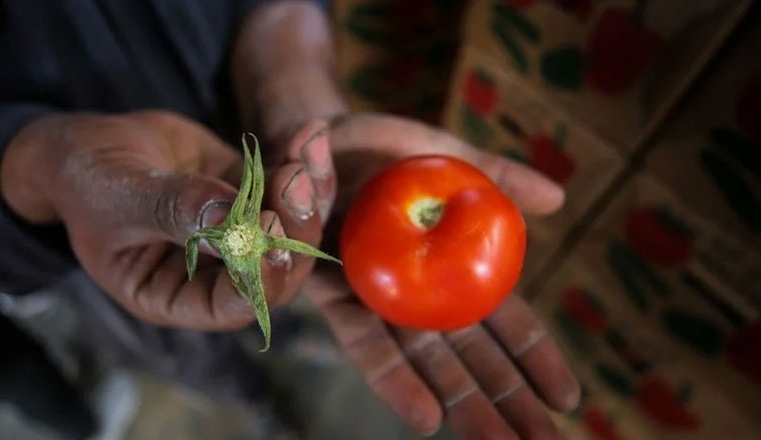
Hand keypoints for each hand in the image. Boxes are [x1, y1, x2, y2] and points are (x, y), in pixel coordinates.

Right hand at [0, 111, 334, 330]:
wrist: (86, 145)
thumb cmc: (86, 182)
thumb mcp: (118, 198)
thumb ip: (175, 210)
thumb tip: (237, 225)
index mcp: (173, 295)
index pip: (229, 304)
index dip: (258, 277)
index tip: (272, 233)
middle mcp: (213, 272)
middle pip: (273, 267)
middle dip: (293, 227)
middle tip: (297, 182)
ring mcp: (236, 233)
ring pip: (288, 227)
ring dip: (307, 192)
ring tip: (308, 150)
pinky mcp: (246, 195)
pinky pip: (282, 188)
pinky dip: (299, 163)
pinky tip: (310, 133)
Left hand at [305, 113, 578, 438]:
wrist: (313, 136)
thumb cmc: (383, 148)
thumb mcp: (447, 155)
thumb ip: (497, 176)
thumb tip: (559, 198)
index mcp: (456, 265)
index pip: (506, 323)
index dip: (536, 360)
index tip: (567, 400)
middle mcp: (422, 294)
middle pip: (471, 358)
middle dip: (507, 403)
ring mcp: (382, 302)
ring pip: (427, 365)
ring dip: (463, 406)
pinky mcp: (338, 301)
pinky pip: (367, 346)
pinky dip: (395, 381)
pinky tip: (427, 419)